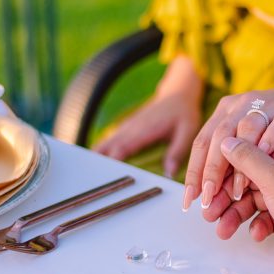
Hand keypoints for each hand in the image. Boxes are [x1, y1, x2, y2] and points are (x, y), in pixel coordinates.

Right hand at [94, 57, 201, 177]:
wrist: (178, 93)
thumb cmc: (183, 113)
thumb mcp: (188, 131)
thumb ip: (178, 151)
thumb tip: (169, 174)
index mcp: (144, 130)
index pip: (124, 147)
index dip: (113, 160)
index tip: (105, 174)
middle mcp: (132, 129)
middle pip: (110, 147)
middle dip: (100, 162)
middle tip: (89, 180)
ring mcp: (127, 127)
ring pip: (106, 142)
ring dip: (96, 155)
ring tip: (85, 172)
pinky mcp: (127, 129)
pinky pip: (109, 140)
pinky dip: (100, 150)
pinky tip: (92, 161)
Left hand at [183, 79, 273, 210]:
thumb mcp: (246, 141)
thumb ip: (227, 159)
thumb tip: (204, 190)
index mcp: (224, 112)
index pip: (201, 143)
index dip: (194, 172)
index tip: (189, 199)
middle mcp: (239, 105)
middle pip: (218, 138)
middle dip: (211, 172)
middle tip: (208, 199)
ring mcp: (263, 105)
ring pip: (244, 132)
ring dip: (240, 165)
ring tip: (236, 193)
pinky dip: (268, 145)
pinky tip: (264, 168)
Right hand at [203, 135, 273, 273]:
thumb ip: (247, 158)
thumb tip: (226, 141)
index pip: (249, 149)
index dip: (226, 168)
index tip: (209, 186)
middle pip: (249, 177)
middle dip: (228, 197)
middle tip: (209, 213)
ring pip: (257, 198)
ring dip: (238, 214)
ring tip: (223, 230)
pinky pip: (270, 214)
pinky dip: (260, 223)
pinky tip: (257, 233)